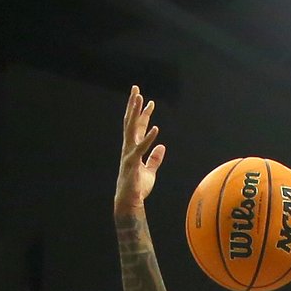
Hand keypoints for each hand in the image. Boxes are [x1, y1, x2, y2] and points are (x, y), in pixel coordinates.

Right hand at [114, 86, 165, 215]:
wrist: (129, 201)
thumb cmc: (138, 188)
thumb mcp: (150, 171)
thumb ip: (155, 159)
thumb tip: (162, 147)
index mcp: (133, 148)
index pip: (137, 127)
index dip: (143, 114)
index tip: (148, 101)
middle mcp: (129, 148)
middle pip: (131, 122)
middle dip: (134, 106)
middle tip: (136, 89)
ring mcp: (129, 154)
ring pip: (132, 129)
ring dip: (137, 114)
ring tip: (141, 99)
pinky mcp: (133, 163)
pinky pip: (142, 149)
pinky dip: (149, 139)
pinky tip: (155, 129)